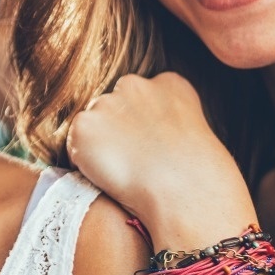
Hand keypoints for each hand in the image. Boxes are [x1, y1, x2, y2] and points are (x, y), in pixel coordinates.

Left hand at [66, 72, 254, 244]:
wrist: (185, 191)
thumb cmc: (198, 177)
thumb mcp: (195, 134)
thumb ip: (166, 122)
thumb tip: (146, 138)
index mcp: (169, 83)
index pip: (144, 97)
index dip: (144, 127)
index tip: (153, 147)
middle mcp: (135, 85)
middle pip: (113, 106)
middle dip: (118, 130)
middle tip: (135, 161)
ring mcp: (107, 103)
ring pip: (94, 124)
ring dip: (100, 144)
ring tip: (125, 170)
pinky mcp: (85, 126)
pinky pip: (76, 144)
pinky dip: (85, 161)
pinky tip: (110, 175)